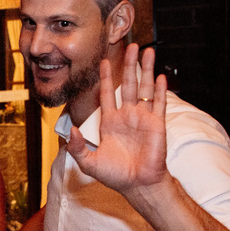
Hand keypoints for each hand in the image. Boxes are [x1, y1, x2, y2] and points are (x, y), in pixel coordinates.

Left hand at [67, 44, 168, 195]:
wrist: (137, 185)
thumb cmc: (115, 176)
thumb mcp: (89, 163)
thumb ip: (77, 147)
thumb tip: (69, 131)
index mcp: (110, 122)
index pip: (107, 94)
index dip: (106, 78)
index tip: (103, 61)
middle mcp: (127, 116)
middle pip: (128, 84)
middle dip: (129, 65)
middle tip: (131, 46)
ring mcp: (143, 118)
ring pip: (145, 88)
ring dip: (146, 69)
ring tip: (148, 51)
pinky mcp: (157, 124)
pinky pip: (159, 103)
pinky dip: (160, 89)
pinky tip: (159, 75)